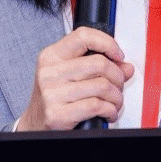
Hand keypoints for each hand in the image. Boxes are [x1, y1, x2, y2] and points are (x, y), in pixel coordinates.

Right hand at [18, 27, 135, 130]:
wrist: (34, 125)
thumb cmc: (54, 99)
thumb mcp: (70, 76)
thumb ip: (98, 68)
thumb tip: (126, 67)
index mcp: (51, 56)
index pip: (83, 36)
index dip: (107, 43)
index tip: (118, 55)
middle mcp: (49, 72)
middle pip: (99, 63)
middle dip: (118, 77)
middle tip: (118, 86)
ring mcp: (52, 93)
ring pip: (102, 86)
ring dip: (116, 97)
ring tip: (114, 102)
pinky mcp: (58, 114)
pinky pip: (96, 106)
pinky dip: (110, 110)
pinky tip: (108, 113)